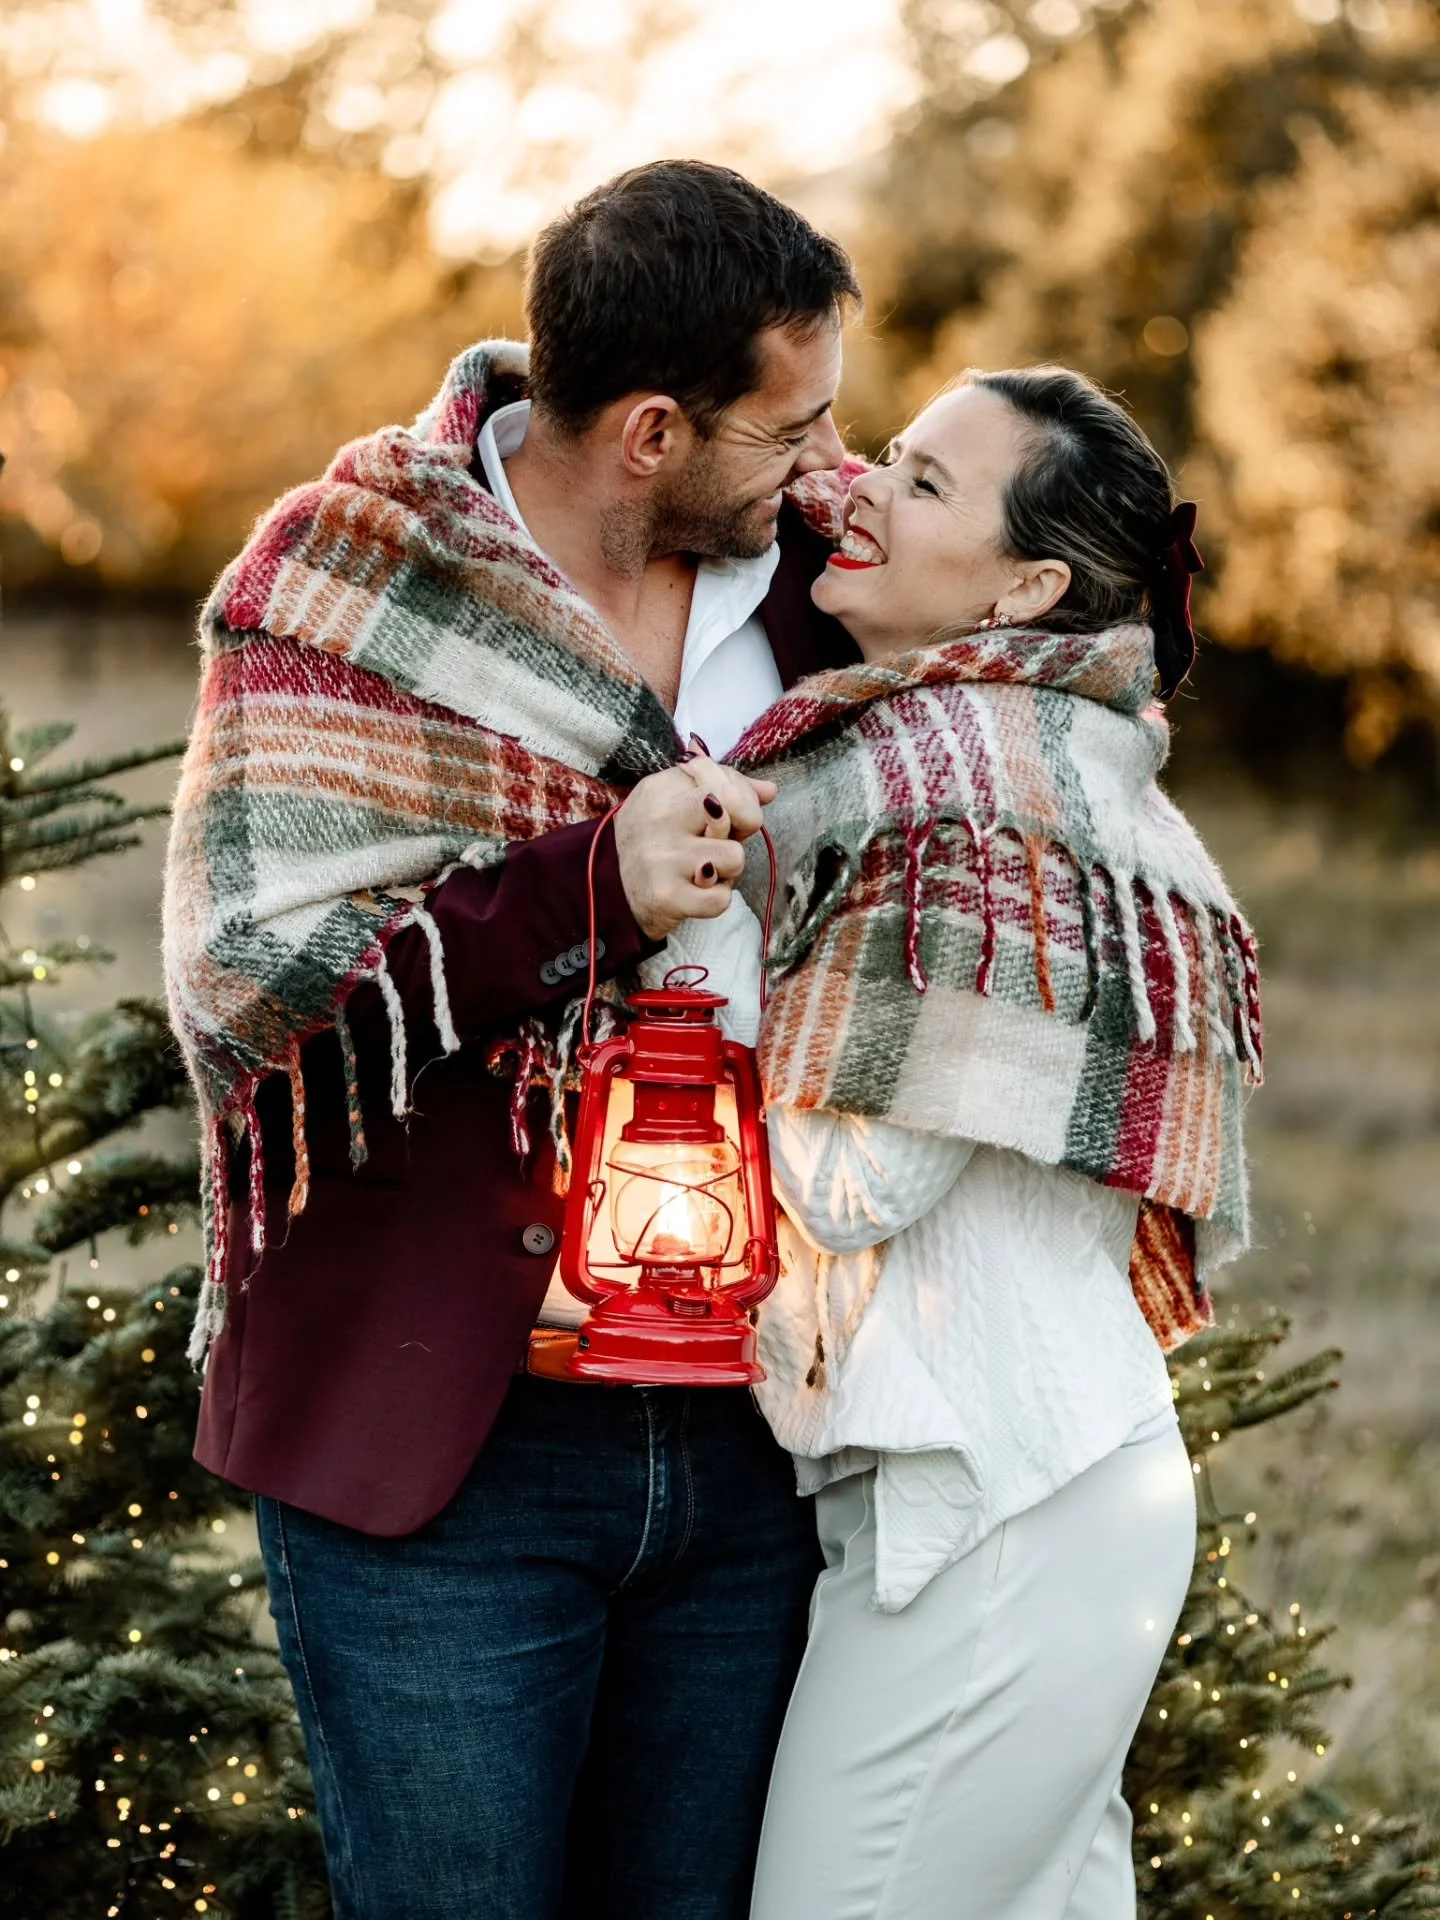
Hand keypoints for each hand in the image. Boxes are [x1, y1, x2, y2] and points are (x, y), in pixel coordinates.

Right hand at [614, 756, 777, 939]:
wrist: (610, 890)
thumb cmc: (656, 841)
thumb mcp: (677, 802)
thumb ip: (725, 789)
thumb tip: (769, 791)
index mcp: (662, 787)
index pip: (726, 781)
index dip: (742, 801)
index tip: (726, 815)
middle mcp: (660, 818)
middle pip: (736, 811)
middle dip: (738, 831)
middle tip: (716, 842)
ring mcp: (662, 858)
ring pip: (735, 857)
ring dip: (726, 871)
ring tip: (701, 871)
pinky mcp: (666, 896)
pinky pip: (721, 899)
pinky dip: (714, 901)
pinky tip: (694, 893)